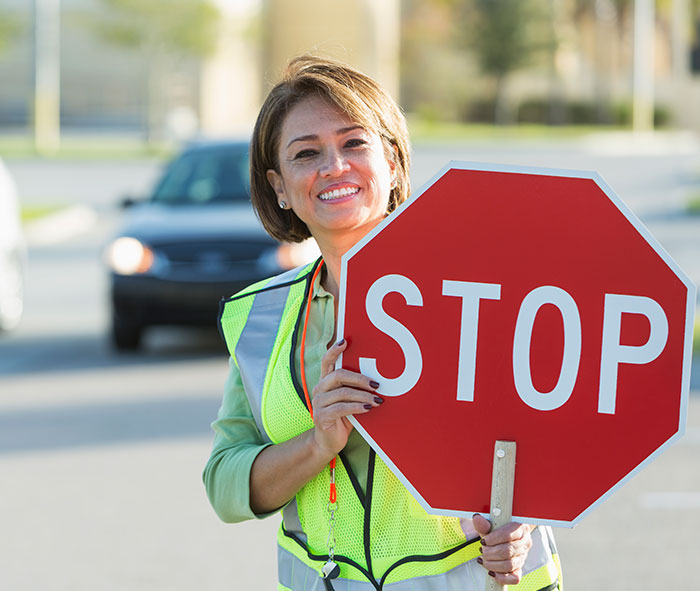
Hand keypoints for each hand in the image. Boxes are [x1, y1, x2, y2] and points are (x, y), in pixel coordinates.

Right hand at [311, 338, 382, 459]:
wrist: (329, 442)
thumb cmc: (342, 418)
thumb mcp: (349, 400)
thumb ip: (355, 389)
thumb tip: (377, 379)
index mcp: (325, 382)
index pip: (327, 361)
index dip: (334, 350)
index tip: (345, 341)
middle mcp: (319, 389)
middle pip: (338, 376)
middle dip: (360, 378)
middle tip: (376, 384)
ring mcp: (318, 403)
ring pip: (342, 393)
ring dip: (363, 395)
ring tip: (378, 400)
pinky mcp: (321, 416)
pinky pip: (341, 408)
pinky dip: (357, 407)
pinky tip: (368, 408)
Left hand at [472, 513, 532, 585]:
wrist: (502, 537)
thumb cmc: (497, 530)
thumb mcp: (490, 524)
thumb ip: (484, 523)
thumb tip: (477, 519)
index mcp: (520, 528)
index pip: (507, 535)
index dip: (493, 539)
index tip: (483, 541)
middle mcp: (524, 543)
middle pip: (508, 551)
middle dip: (490, 553)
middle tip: (482, 550)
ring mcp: (523, 557)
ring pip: (510, 565)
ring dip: (492, 564)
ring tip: (483, 560)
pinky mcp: (519, 569)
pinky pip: (515, 578)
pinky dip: (502, 577)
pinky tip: (491, 572)